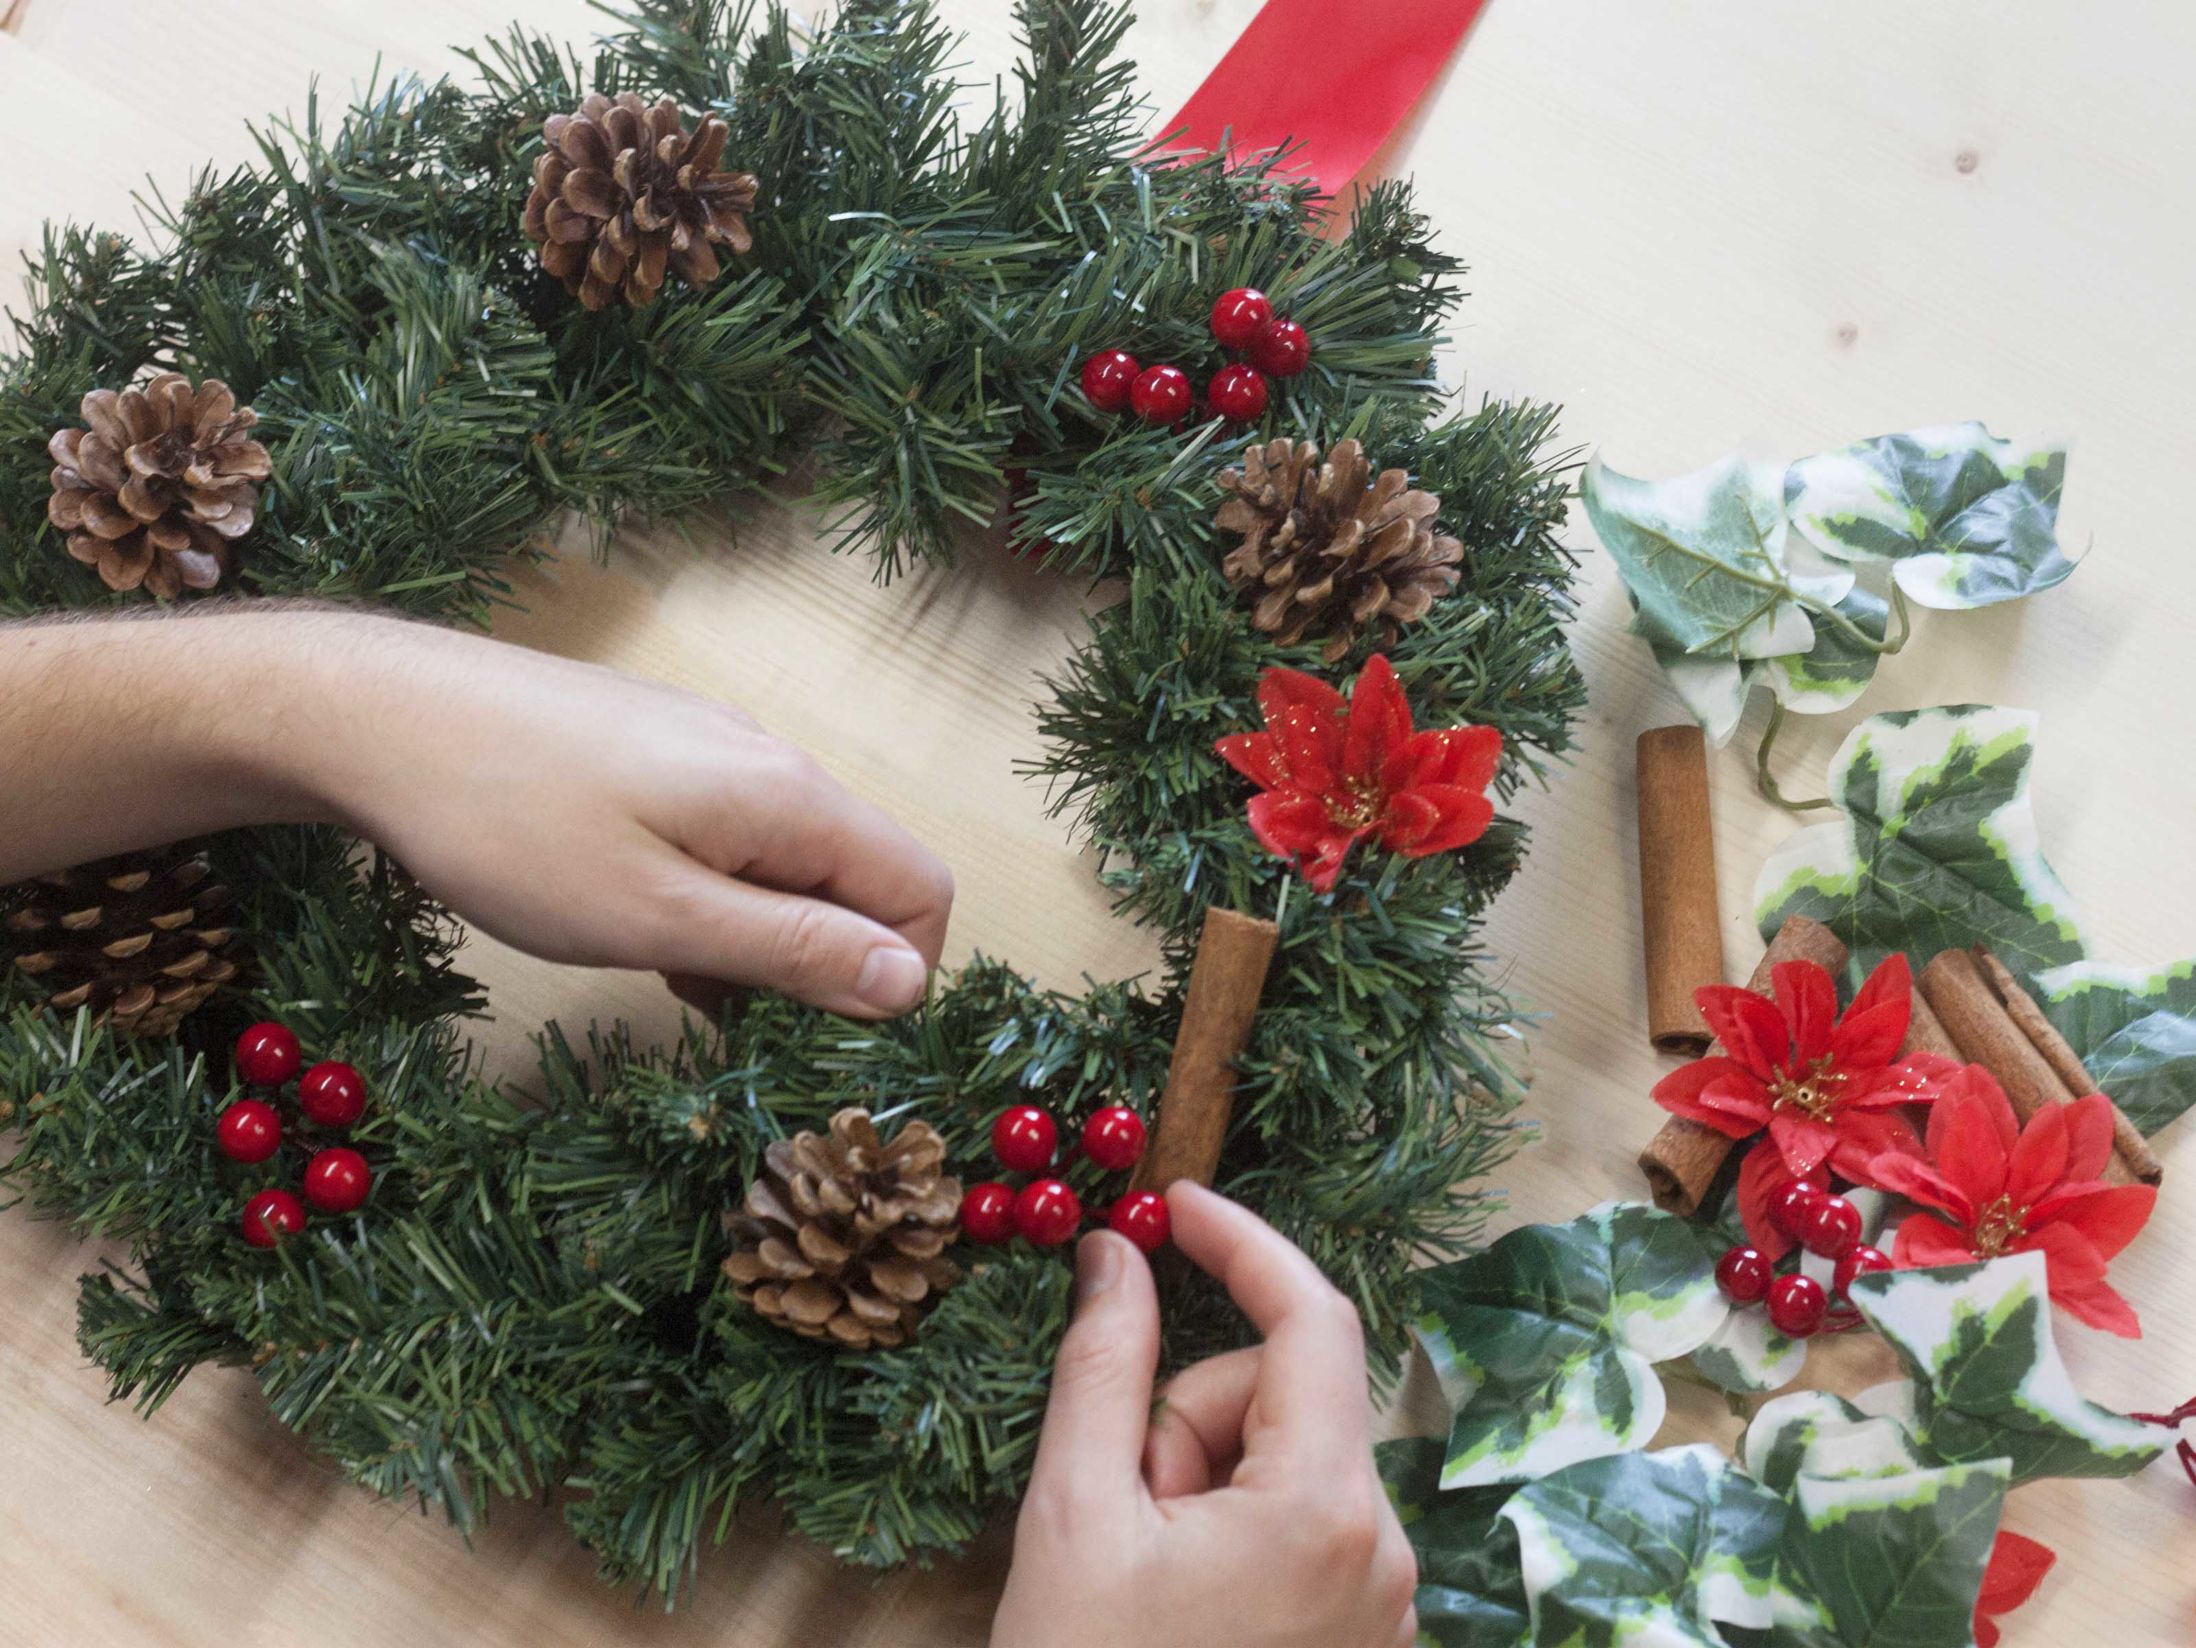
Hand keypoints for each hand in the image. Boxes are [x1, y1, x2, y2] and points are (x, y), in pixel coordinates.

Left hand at [0, 609, 952, 1017]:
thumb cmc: (511, 826)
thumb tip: (909, 985)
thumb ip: (792, 950)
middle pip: (861, 879)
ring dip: (762, 942)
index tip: (820, 1039)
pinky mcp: (658, 753)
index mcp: (792, 798)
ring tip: (677, 987)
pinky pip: (732, 842)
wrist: (375, 716)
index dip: (898, 979)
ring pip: (792, 866)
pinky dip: (714, 902)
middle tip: (737, 1027)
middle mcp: (771, 763)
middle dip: (825, 967)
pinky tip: (640, 932)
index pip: (923, 892)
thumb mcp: (658, 916)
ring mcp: (713, 753)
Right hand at [991, 1182, 1417, 1647]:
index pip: (1310, 1317)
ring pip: (1285, 1457)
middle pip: (1284, 1393)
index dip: (1241, 1242)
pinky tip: (1177, 1596)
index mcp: (1325, 1509)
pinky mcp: (1364, 1636)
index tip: (1173, 1201)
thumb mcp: (1076, 1513)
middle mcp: (1383, 1549)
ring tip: (1144, 1567)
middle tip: (1123, 1500)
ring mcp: (1384, 1602)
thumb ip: (1104, 1363)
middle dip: (1190, 1413)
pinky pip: (1300, 1520)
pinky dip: (1231, 1521)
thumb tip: (1115, 1253)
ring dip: (1202, 1476)